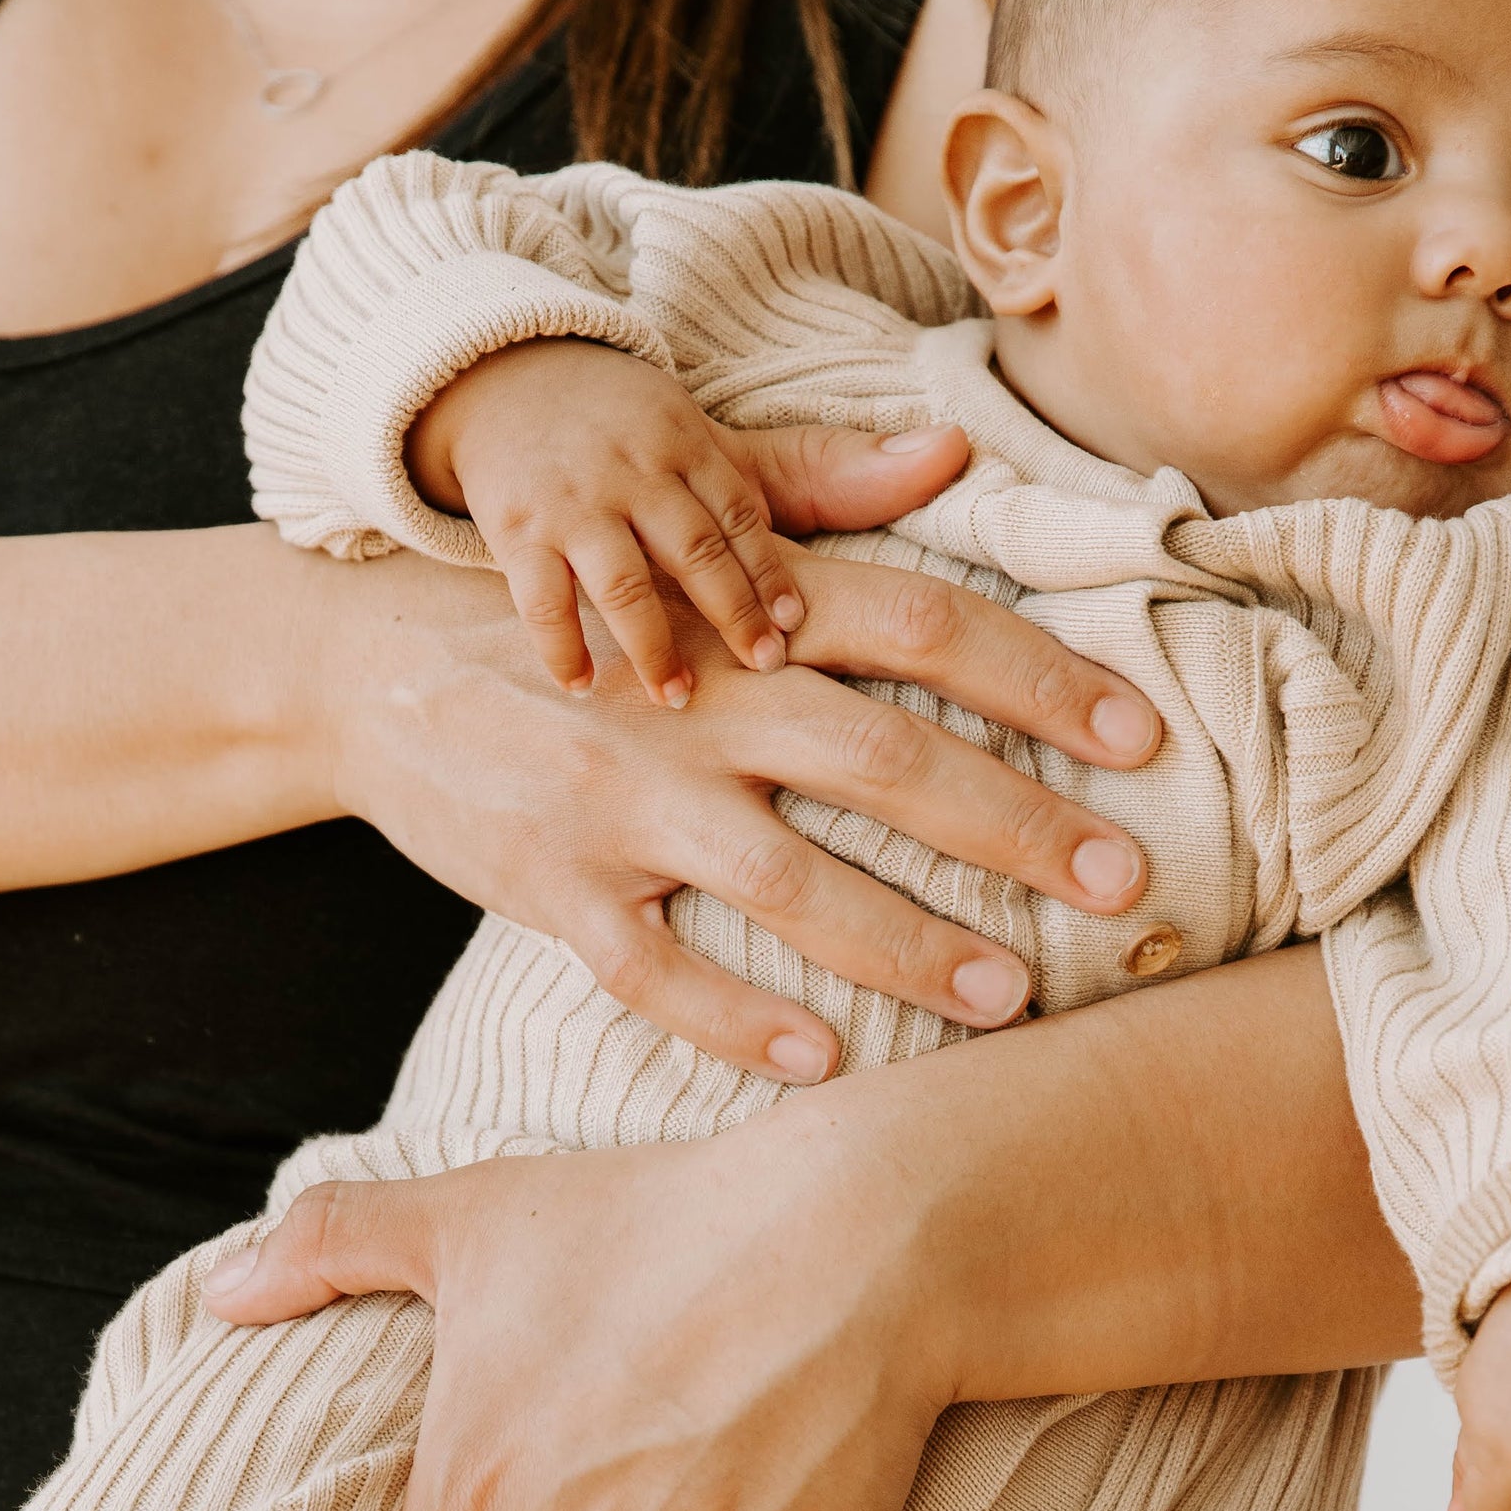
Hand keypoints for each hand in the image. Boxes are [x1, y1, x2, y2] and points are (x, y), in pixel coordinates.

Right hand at [315, 545, 1155, 1079]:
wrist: (367, 670)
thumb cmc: (567, 614)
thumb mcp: (674, 542)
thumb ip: (820, 503)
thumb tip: (949, 451)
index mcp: (744, 617)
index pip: (924, 630)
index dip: (1041, 680)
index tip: (1143, 740)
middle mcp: (697, 702)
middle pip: (884, 757)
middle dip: (1015, 824)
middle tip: (1122, 880)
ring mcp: (621, 802)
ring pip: (786, 878)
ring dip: (906, 940)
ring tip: (1007, 994)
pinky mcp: (553, 888)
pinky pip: (655, 969)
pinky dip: (737, 1018)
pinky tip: (824, 1059)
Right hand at [410, 337, 969, 705]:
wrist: (509, 380)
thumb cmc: (641, 436)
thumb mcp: (728, 448)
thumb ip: (831, 472)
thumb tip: (959, 449)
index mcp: (701, 452)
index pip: (747, 517)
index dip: (774, 575)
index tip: (801, 634)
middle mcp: (641, 472)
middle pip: (693, 544)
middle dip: (729, 607)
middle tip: (766, 674)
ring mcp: (575, 503)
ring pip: (619, 573)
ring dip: (649, 639)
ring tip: (676, 700)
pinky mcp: (516, 530)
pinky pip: (538, 593)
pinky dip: (560, 642)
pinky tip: (581, 688)